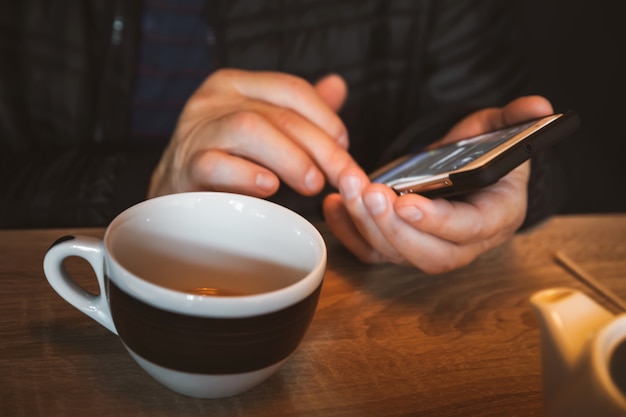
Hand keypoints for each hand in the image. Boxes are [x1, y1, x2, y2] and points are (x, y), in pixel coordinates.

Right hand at [148, 69, 357, 198]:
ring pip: (249, 129)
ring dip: (290, 158)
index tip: (345, 148)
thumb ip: (297, 110)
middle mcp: (213, 100)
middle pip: (278, 114)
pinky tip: (269, 187)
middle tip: (341, 175)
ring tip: (312, 183)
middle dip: (320, 147)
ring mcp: (196, 131)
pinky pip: (215, 164)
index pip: (291, 89)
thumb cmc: (223, 160)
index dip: (327, 119)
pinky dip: (247, 175)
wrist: (172, 193)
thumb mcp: (262, 129)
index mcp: (235, 86)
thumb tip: (337, 85)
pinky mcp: (183, 167)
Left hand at [323, 96, 554, 273]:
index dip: (438, 221)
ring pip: (396, 255)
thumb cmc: (483, 155)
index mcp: (496, 217)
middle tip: (367, 193)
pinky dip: (349, 233)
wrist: (464, 175)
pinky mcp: (400, 247)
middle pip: (429, 254)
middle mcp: (463, 244)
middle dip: (393, 227)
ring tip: (347, 188)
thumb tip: (541, 106)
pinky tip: (333, 206)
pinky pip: (372, 253)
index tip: (406, 202)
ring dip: (366, 225)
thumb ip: (515, 119)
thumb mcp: (500, 131)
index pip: (468, 231)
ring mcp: (428, 248)